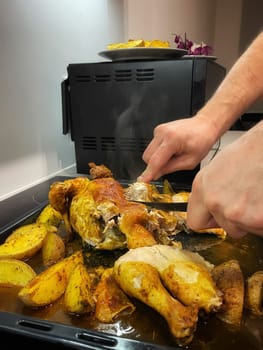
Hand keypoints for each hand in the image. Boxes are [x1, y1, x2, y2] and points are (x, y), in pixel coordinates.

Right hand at [138, 116, 217, 181]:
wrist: (204, 124)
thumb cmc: (202, 140)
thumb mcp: (190, 161)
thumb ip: (171, 168)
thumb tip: (156, 174)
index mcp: (172, 140)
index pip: (155, 161)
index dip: (148, 173)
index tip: (143, 181)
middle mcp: (162, 132)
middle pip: (147, 157)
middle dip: (154, 166)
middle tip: (169, 166)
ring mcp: (159, 130)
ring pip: (148, 152)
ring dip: (157, 158)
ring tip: (173, 155)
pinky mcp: (158, 130)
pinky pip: (152, 146)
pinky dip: (159, 151)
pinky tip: (172, 149)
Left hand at [187, 122, 262, 237]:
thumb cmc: (252, 151)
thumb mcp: (220, 166)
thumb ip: (212, 189)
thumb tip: (211, 205)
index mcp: (202, 187)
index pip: (195, 221)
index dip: (210, 220)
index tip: (216, 217)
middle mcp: (215, 201)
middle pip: (224, 227)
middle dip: (236, 219)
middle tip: (247, 199)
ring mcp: (235, 212)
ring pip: (244, 228)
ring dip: (252, 218)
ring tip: (257, 194)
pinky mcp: (256, 219)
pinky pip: (259, 229)